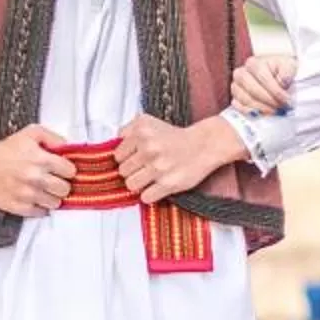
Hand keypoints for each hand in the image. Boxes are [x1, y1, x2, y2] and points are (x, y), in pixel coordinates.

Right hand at [0, 124, 75, 218]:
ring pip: (55, 203)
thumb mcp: (31, 133)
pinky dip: (39, 206)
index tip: (63, 170)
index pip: (71, 171)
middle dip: (62, 185)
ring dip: (51, 197)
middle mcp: (36, 179)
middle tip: (54, 181)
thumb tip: (68, 147)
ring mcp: (28, 195)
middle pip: (65, 190)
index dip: (68, 170)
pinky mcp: (19, 207)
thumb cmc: (6, 149)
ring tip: (43, 190)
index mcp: (42, 160)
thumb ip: (53, 137)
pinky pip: (40, 212)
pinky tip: (34, 197)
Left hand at [117, 112, 247, 204]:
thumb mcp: (149, 122)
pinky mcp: (168, 184)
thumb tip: (115, 146)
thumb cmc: (176, 136)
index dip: (126, 159)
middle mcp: (148, 148)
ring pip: (131, 185)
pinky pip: (145, 197)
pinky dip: (150, 195)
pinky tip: (157, 186)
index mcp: (141, 131)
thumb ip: (128, 130)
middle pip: (123, 172)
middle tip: (145, 168)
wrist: (204, 145)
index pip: (117, 156)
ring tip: (149, 178)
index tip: (135, 159)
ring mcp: (158, 167)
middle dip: (133, 171)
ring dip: (139, 184)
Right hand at [231, 52, 296, 114]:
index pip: (263, 78)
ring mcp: (236, 87)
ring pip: (245, 100)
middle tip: (281, 107)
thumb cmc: (280, 70)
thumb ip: (287, 72)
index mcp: (253, 63)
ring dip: (262, 108)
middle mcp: (241, 73)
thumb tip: (283, 82)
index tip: (287, 100)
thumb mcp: (289, 66)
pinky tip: (265, 114)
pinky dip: (253, 113)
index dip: (276, 91)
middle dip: (269, 100)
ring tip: (275, 111)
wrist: (274, 76)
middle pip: (253, 89)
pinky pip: (240, 108)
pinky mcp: (235, 99)